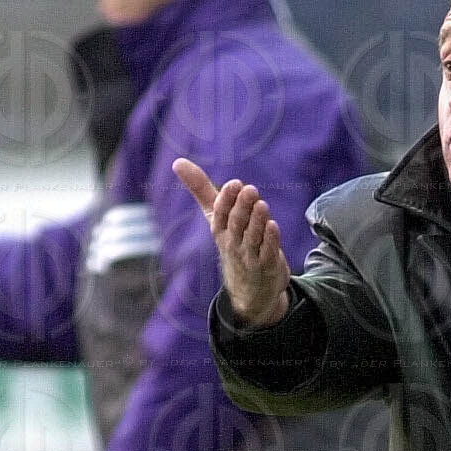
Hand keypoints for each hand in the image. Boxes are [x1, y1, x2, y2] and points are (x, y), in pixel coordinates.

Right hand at [173, 157, 291, 327]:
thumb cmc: (233, 242)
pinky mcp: (267, 265)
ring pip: (252, 238)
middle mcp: (233, 243)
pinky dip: (270, 240)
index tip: (234, 184)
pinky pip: (268, 252)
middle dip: (242, 207)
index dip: (226, 200)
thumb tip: (177, 162)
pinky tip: (274, 226)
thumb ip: (201, 190)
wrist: (249, 288)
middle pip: (236, 224)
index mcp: (219, 230)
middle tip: (250, 189)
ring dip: (257, 221)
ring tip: (262, 205)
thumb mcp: (216, 217)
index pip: (219, 215)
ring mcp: (250, 256)